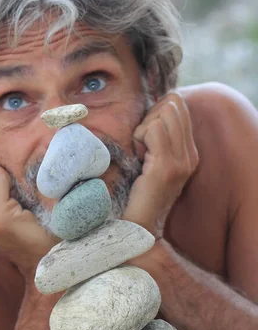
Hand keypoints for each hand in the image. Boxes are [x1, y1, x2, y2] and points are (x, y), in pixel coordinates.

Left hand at [123, 91, 198, 238]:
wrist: (140, 225)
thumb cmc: (140, 193)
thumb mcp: (154, 162)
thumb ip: (159, 139)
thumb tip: (152, 110)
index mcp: (189, 153)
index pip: (179, 106)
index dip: (156, 112)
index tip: (145, 138)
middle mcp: (190, 155)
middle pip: (173, 104)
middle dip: (150, 116)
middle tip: (142, 143)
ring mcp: (180, 160)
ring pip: (164, 113)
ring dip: (143, 128)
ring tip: (140, 152)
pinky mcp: (166, 166)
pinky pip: (152, 129)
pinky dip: (139, 137)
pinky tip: (138, 157)